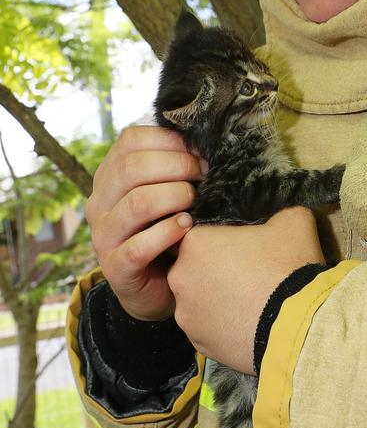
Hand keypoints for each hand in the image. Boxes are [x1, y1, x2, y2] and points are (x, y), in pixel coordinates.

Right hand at [85, 125, 204, 320]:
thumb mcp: (166, 192)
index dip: (169, 140)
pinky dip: (168, 233)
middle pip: (132, 168)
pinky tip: (186, 227)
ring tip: (196, 202)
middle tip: (204, 175)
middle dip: (177, 166)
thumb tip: (205, 141)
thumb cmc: (167, 229)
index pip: (130, 140)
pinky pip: (139, 246)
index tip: (199, 151)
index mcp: (110, 176)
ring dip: (175, 197)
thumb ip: (174, 167)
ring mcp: (104, 236)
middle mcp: (100, 202)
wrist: (157, 287)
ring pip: (137, 203)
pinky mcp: (116, 268)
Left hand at [168, 207, 324, 373]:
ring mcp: (186, 313)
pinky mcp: (198, 342)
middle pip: (192, 267)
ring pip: (197, 300)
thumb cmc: (288, 268)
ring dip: (215, 299)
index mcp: (196, 242)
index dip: (216, 239)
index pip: (195, 233)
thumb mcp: (293, 221)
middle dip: (213, 269)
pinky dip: (221, 325)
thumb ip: (279, 212)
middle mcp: (181, 277)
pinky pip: (206, 328)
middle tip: (244, 272)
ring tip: (247, 301)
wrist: (297, 326)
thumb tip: (282, 216)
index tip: (237, 245)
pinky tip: (245, 322)